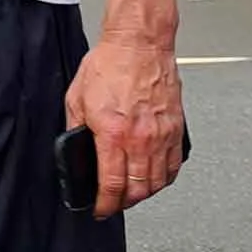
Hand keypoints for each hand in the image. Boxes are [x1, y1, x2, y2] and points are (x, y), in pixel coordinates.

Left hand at [66, 34, 188, 215]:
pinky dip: (165, 177)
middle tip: (115, 202)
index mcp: (113, 134)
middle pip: (137, 190)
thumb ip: (76, 129)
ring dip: (145, 193)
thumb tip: (76, 150)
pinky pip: (174, 164)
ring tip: (133, 192)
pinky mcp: (175, 128)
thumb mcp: (76, 99)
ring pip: (158, 181)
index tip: (101, 209)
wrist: (139, 43)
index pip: (112, 186)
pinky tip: (155, 176)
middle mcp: (141, 138)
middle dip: (124, 202)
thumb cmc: (110, 63)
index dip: (105, 205)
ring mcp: (161, 134)